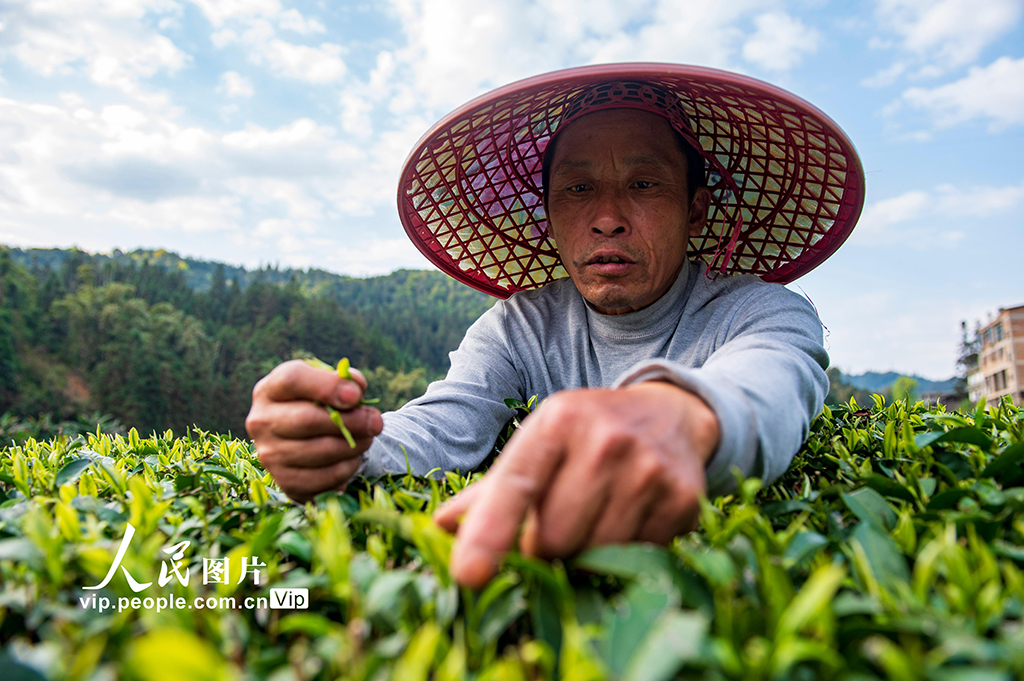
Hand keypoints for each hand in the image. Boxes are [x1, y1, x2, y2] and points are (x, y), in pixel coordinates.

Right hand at [245, 359, 383, 502]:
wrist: (308, 442)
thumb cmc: (321, 406)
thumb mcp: (330, 386)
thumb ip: (345, 381)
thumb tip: (355, 391)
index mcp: (270, 389)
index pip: (292, 380)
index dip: (328, 386)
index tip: (357, 396)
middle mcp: (261, 421)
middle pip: (307, 419)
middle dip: (351, 421)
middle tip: (376, 422)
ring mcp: (269, 454)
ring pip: (319, 451)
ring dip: (353, 446)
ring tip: (368, 438)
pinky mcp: (285, 482)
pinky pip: (323, 479)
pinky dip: (346, 469)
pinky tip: (353, 459)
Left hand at [433, 381, 719, 587]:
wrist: (672, 414)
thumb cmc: (589, 434)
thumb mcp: (541, 444)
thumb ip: (491, 491)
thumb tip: (439, 528)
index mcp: (557, 421)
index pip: (513, 487)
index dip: (488, 534)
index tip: (468, 574)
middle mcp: (604, 439)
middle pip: (551, 538)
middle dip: (546, 547)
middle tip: (561, 521)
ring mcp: (647, 469)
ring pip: (595, 554)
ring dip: (587, 553)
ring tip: (596, 517)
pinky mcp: (682, 497)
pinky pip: (637, 556)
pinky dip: (627, 552)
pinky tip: (632, 517)